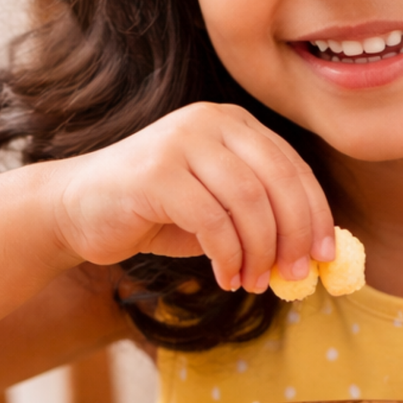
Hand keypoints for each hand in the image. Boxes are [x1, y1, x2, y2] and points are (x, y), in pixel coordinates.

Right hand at [51, 103, 333, 292]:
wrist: (75, 208)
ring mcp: (181, 140)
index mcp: (234, 123)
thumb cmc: (156, 213)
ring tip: (255, 281)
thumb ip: (262, 217)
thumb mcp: (220, 210)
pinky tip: (226, 277)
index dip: (316, 213)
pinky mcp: (155, 171)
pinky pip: (212, 219)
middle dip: (294, 234)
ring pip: (248, 201)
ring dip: (260, 251)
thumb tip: (317, 252)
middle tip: (297, 275)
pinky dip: (228, 255)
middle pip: (277, 180)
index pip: (292, 166)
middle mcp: (211, 120)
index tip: (326, 255)